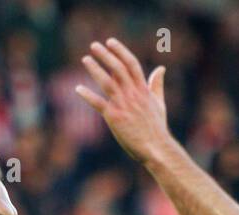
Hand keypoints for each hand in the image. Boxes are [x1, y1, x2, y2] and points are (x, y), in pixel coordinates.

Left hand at [75, 38, 173, 166]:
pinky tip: (78, 89)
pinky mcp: (114, 117)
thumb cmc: (156, 128)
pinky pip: (98, 103)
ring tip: (86, 59)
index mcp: (143, 90)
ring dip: (95, 69)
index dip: (120, 51)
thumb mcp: (159, 103)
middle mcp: (133, 94)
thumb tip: (161, 68)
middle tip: (94, 46)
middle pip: (118, 68)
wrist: (155, 148)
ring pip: (107, 82)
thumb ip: (157, 85)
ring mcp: (123, 105)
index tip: (110, 42)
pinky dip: (88, 95)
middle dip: (106, 55)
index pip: (131, 64)